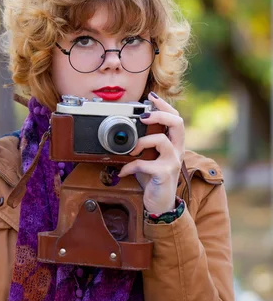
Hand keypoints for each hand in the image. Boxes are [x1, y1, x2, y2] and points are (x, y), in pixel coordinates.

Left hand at [117, 92, 184, 214]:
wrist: (160, 203)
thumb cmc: (153, 178)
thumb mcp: (149, 157)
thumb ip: (144, 145)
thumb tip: (125, 133)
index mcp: (174, 144)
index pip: (176, 118)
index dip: (165, 106)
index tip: (151, 96)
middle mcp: (177, 150)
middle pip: (178, 123)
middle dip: (159, 115)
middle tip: (143, 117)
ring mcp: (172, 162)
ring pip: (161, 141)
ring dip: (141, 142)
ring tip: (131, 151)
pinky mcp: (164, 174)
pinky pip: (144, 164)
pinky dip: (130, 166)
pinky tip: (123, 171)